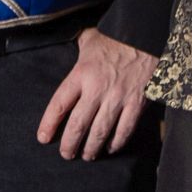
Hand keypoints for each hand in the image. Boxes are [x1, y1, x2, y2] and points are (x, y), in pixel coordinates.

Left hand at [39, 27, 154, 159]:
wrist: (147, 36)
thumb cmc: (117, 38)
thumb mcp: (90, 40)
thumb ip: (76, 49)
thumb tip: (67, 46)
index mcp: (81, 74)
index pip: (59, 105)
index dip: (49, 124)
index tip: (43, 138)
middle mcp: (97, 89)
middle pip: (78, 125)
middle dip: (69, 144)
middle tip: (66, 154)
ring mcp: (118, 98)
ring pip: (100, 132)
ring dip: (92, 148)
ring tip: (87, 156)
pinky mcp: (137, 103)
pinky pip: (125, 129)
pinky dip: (117, 142)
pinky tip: (111, 148)